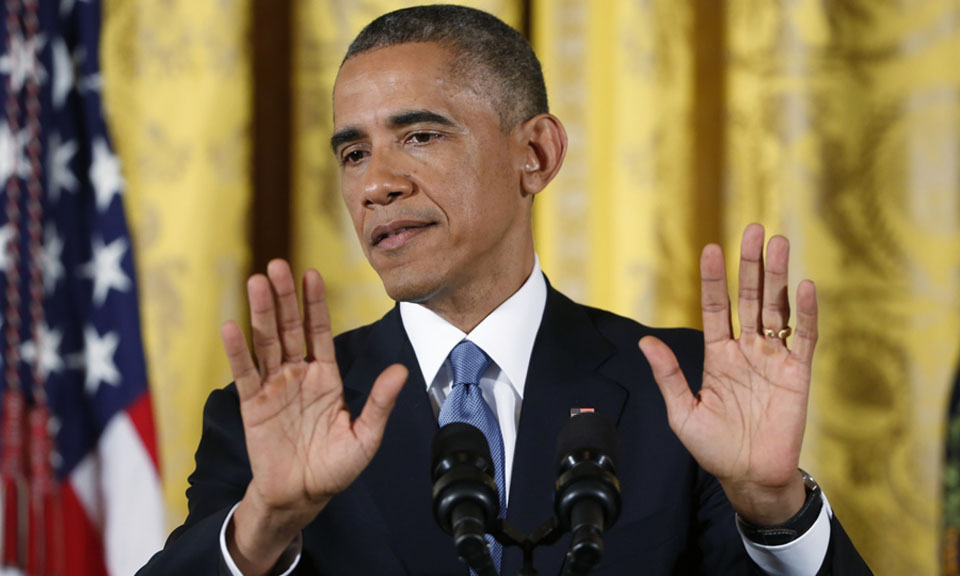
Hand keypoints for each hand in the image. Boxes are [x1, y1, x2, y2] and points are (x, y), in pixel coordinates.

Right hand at [221, 260, 406, 574]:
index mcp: (326, 377)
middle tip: (277, 265)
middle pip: (289, 328)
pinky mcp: (252, 405)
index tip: (311, 274)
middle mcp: (299, 375)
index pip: (320, 331)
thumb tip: (400, 370)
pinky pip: (244, 373)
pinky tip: (231, 326)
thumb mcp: (365, 436)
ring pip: (266, 342)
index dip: (315, 304)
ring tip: (256, 282)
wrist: (302, 497)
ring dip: (260, 312)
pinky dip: (237, 351)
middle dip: (284, 297)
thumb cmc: (335, 468)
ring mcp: (274, 387)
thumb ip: (380, 403)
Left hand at [639, 224, 815, 524]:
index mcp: (718, 356)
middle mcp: (747, 350)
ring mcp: (773, 360)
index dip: (715, 279)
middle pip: (750, 297)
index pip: (717, 307)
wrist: (749, 477)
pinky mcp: (797, 375)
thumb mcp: (683, 412)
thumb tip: (645, 341)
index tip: (712, 249)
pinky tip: (803, 286)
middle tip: (754, 229)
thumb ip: (668, 375)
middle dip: (751, 264)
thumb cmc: (714, 448)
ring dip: (778, 277)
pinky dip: (805, 313)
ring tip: (778, 243)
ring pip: (777, 309)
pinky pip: (803, 339)